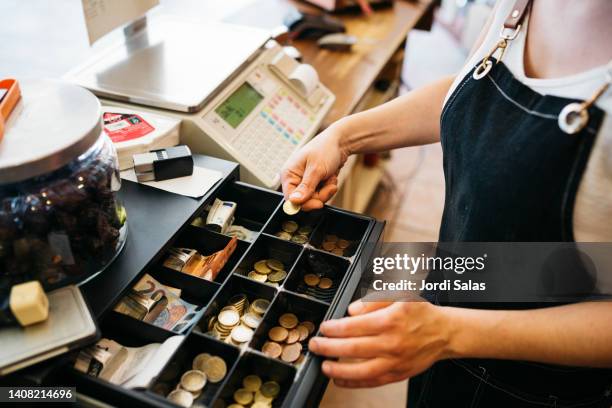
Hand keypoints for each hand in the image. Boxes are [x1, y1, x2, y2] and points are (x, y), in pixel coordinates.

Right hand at [281, 124, 349, 210]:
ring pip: (314, 199)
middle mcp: (295, 179)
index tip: (319, 203)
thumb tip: (294, 201)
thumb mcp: (316, 169)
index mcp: (289, 174)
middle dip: (320, 195)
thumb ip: (306, 187)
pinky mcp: (315, 183)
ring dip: (326, 191)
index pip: (290, 199)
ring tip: (330, 177)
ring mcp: (305, 182)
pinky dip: (329, 188)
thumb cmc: (325, 149)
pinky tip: (331, 177)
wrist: (340, 143)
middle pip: (304, 201)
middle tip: (329, 186)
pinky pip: (321, 194)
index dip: (304, 204)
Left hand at [308, 300, 456, 387]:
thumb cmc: (420, 313)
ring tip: (324, 366)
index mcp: (389, 320)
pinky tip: (340, 380)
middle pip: (353, 348)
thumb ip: (372, 301)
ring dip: (338, 370)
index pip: (354, 326)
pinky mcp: (398, 374)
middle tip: (315, 345)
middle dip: (329, 348)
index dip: (334, 328)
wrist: (444, 333)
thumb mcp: (398, 296)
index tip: (324, 328)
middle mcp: (391, 342)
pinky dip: (354, 382)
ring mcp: (395, 361)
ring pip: (361, 370)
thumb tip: (351, 311)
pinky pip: (372, 381)